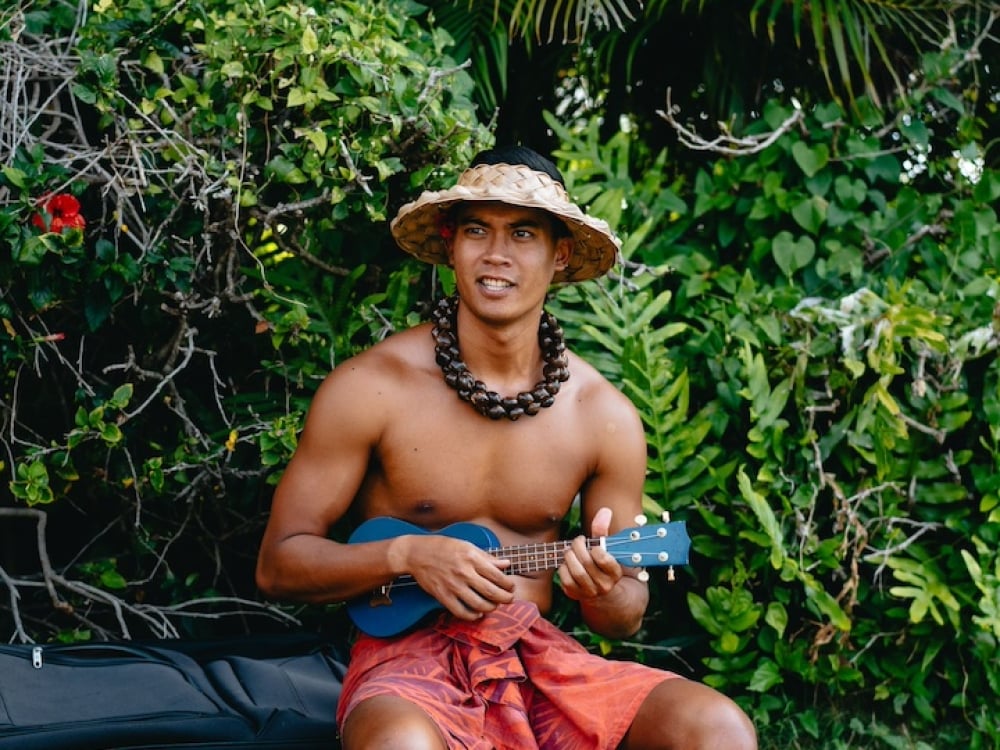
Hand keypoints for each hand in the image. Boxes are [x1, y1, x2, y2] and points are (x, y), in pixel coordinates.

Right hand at [399, 533, 514, 620]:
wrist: (416, 553)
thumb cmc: (442, 547)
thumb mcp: (466, 545)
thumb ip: (487, 557)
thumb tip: (506, 564)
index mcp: (471, 558)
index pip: (497, 575)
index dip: (508, 584)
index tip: (511, 587)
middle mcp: (464, 572)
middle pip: (492, 592)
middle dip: (505, 598)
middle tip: (509, 599)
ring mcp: (453, 586)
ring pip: (479, 604)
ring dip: (491, 608)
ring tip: (494, 605)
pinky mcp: (443, 596)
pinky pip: (461, 612)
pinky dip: (472, 616)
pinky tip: (478, 613)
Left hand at [558, 507, 623, 601]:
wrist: (599, 589)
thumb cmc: (600, 562)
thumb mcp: (605, 548)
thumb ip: (603, 530)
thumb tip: (605, 511)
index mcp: (615, 572)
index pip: (604, 559)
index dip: (595, 547)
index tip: (591, 543)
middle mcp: (604, 585)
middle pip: (586, 562)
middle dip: (578, 547)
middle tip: (577, 541)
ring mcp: (590, 592)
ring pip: (576, 572)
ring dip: (569, 556)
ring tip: (570, 550)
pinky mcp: (575, 595)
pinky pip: (566, 580)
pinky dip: (563, 568)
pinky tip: (567, 563)